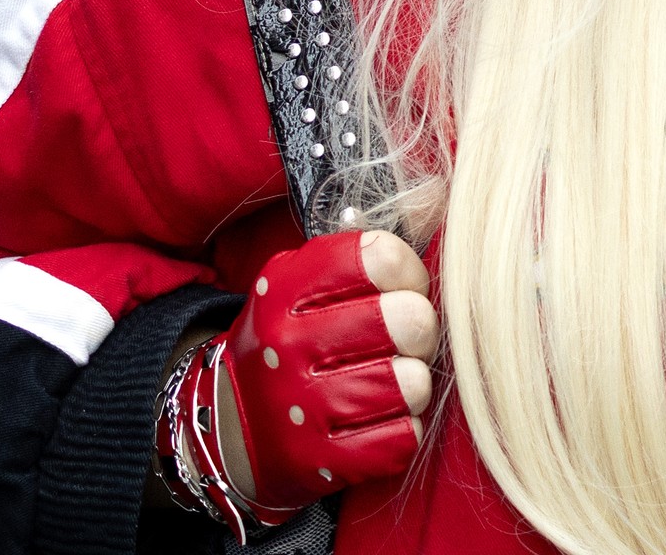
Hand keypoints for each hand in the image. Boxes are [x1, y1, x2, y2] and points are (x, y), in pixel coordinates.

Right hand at [215, 230, 435, 510]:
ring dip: (414, 383)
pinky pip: (401, 439)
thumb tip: (435, 205)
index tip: (402, 288)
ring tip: (393, 380)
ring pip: (411, 382)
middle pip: (408, 319)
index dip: (409, 272)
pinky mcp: (315, 460)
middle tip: (405, 339)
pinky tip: (381, 420)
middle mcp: (286, 344)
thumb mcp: (305, 284)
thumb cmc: (293, 342)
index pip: (381, 258)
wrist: (229, 426)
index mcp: (285, 289)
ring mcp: (298, 406)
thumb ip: (366, 253)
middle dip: (420, 329)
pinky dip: (403, 430)